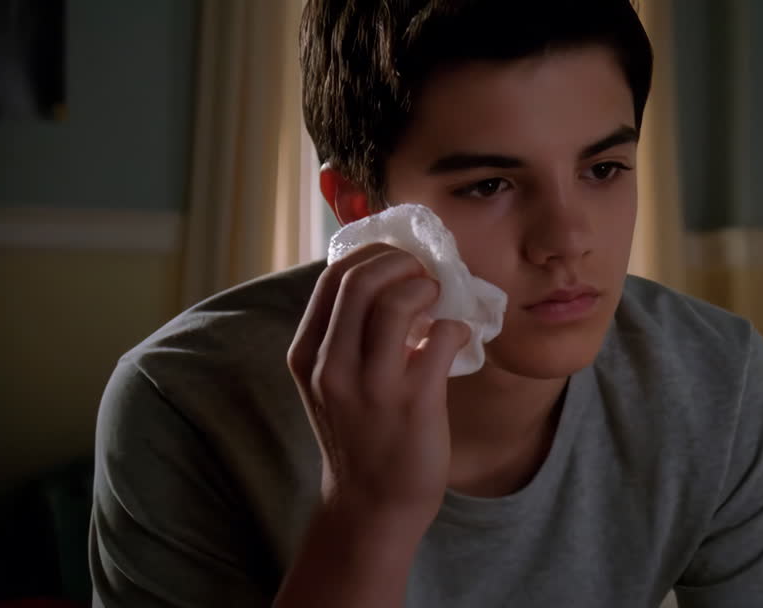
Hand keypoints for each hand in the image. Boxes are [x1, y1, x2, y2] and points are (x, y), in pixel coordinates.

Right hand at [287, 243, 470, 526]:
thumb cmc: (359, 435)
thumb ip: (347, 335)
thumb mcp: (332, 381)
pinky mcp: (414, 402)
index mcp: (307, 354)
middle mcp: (331, 366)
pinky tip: (456, 338)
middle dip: (400, 262)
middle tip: (423, 273)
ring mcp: (372, 385)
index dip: (372, 255)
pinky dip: (454, 326)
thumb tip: (390, 278)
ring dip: (426, 287)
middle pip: (361, 280)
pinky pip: (441, 336)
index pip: (332, 278)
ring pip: (397, 302)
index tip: (397, 260)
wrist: (371, 507)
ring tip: (438, 299)